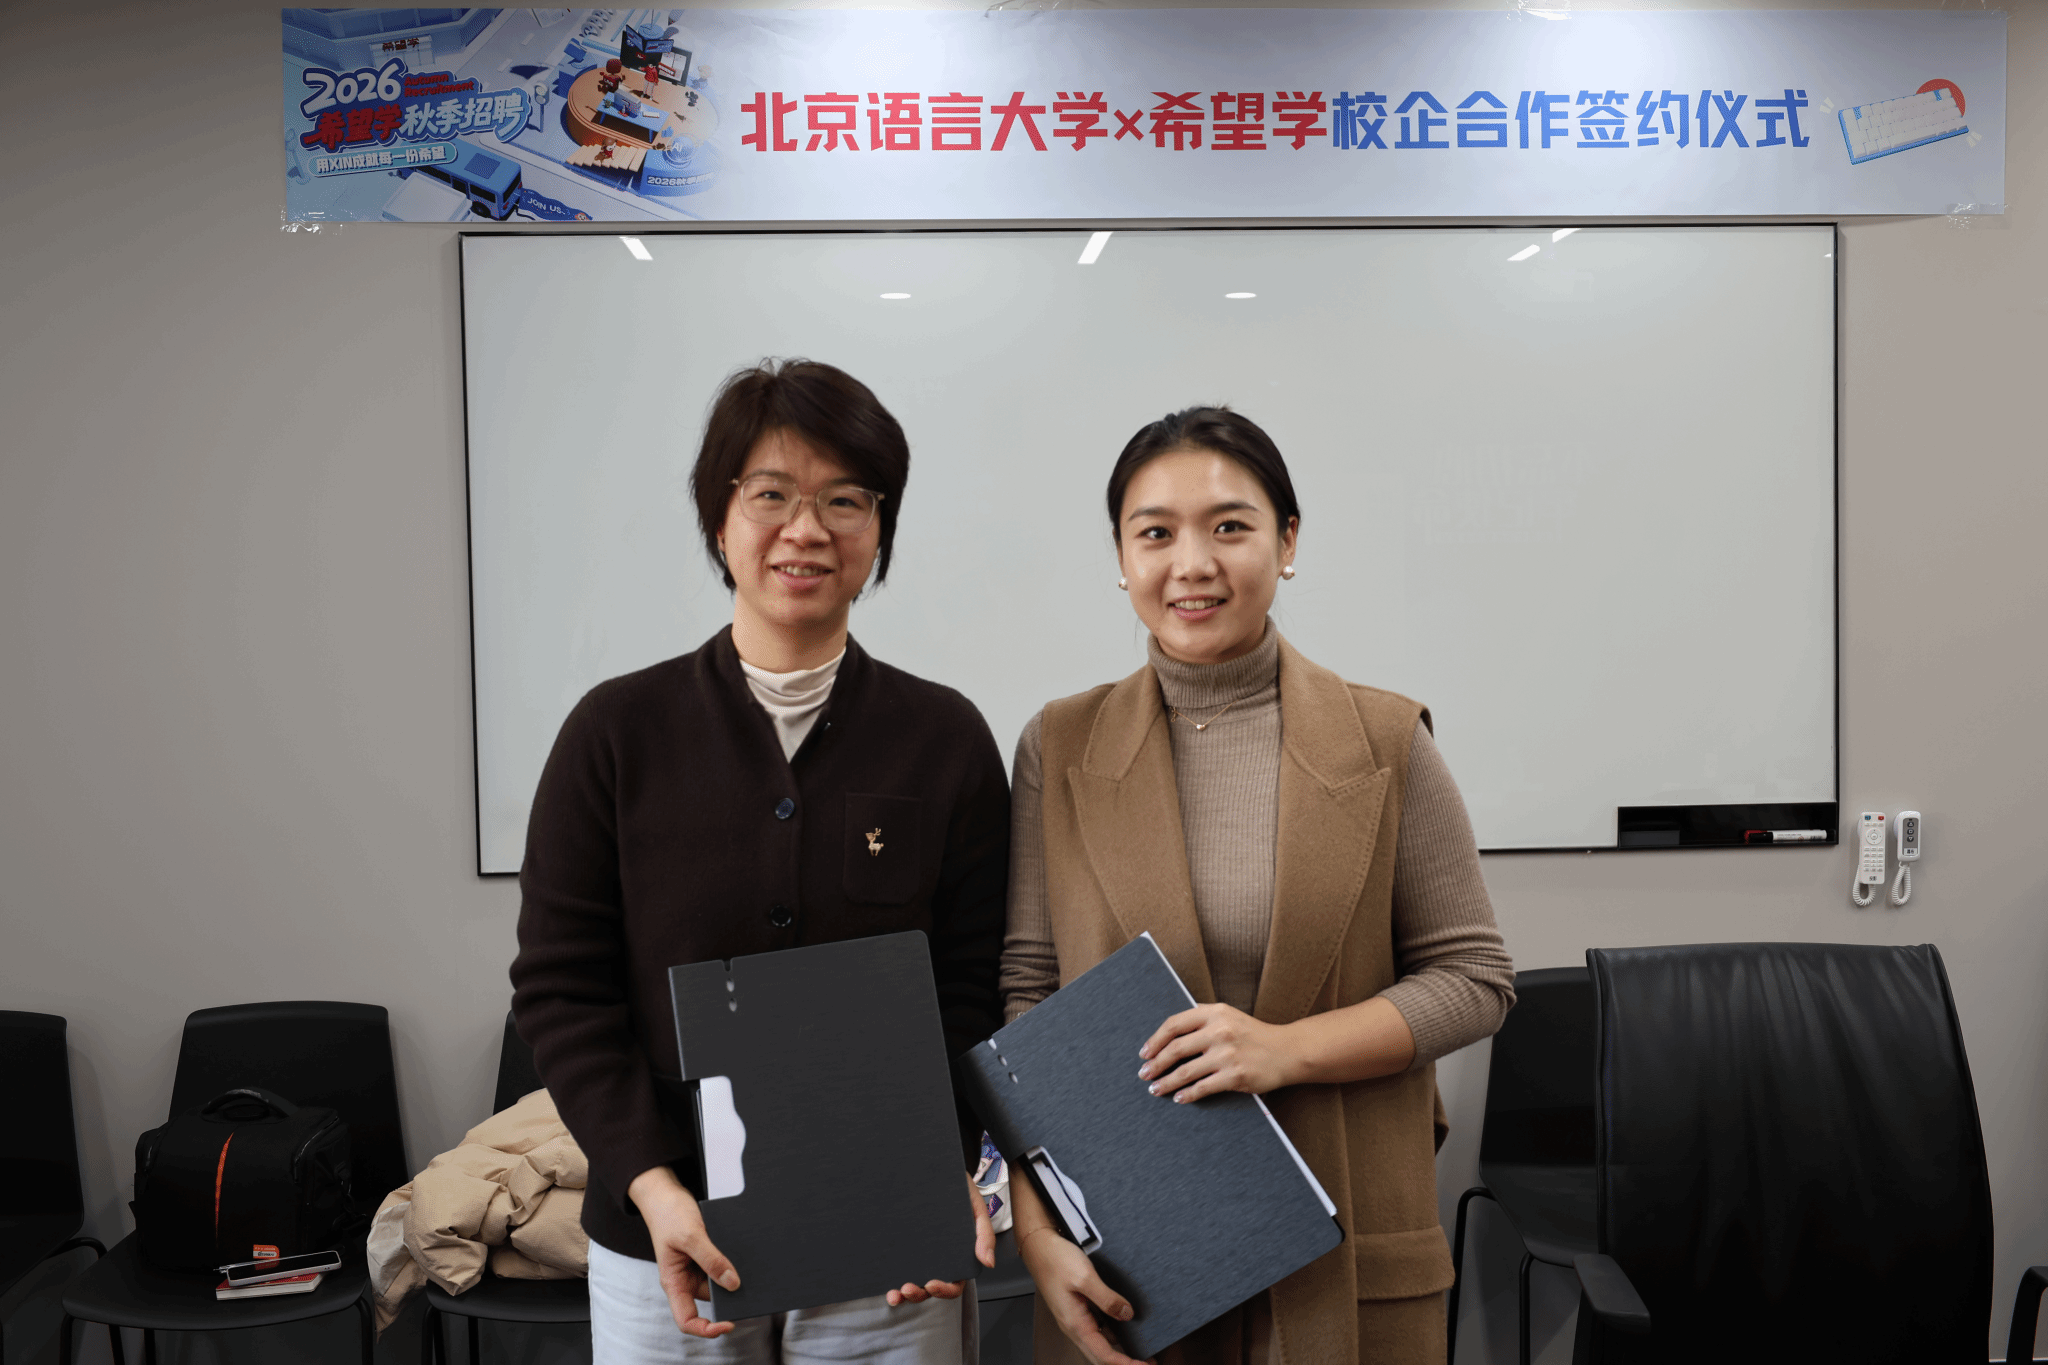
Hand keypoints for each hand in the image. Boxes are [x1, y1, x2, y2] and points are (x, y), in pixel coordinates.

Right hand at [628, 1165, 738, 1337]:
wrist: (667, 1194)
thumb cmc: (669, 1214)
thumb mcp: (690, 1235)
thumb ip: (711, 1259)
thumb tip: (733, 1284)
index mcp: (674, 1283)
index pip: (687, 1319)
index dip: (707, 1329)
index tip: (728, 1324)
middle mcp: (685, 1280)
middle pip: (711, 1302)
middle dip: (729, 1298)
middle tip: (751, 1288)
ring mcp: (697, 1269)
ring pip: (720, 1284)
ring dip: (734, 1278)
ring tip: (750, 1266)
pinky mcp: (707, 1258)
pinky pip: (723, 1267)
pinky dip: (734, 1263)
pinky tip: (745, 1254)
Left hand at [886, 1172, 996, 1304]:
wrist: (937, 1166)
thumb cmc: (960, 1189)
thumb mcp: (977, 1209)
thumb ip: (984, 1234)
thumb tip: (988, 1262)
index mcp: (959, 1255)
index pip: (954, 1283)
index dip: (944, 1290)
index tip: (932, 1284)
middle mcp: (939, 1259)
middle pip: (931, 1289)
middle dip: (919, 1294)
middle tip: (908, 1288)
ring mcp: (920, 1254)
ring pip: (913, 1283)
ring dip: (904, 1294)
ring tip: (894, 1293)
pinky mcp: (904, 1246)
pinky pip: (898, 1268)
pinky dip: (892, 1280)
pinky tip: (885, 1283)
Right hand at [1016, 1224, 1150, 1364]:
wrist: (1039, 1247)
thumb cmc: (1056, 1260)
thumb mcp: (1085, 1278)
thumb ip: (1107, 1299)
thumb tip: (1127, 1315)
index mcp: (1075, 1324)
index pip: (1104, 1355)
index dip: (1125, 1363)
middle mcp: (1075, 1326)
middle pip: (1101, 1356)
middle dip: (1124, 1363)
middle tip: (1149, 1363)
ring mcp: (1076, 1319)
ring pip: (1100, 1345)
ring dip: (1120, 1352)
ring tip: (1141, 1353)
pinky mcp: (1078, 1310)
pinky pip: (1098, 1331)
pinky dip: (1113, 1338)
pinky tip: (1125, 1333)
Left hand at [1137, 1003, 1295, 1101]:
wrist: (1286, 1051)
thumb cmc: (1253, 1035)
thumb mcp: (1228, 1016)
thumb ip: (1201, 1019)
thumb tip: (1168, 1034)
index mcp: (1214, 1013)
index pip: (1174, 1024)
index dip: (1155, 1040)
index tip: (1144, 1053)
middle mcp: (1219, 1031)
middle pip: (1175, 1049)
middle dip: (1155, 1064)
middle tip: (1144, 1075)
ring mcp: (1227, 1054)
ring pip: (1185, 1071)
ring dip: (1166, 1082)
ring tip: (1155, 1089)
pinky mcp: (1235, 1076)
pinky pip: (1203, 1088)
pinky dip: (1187, 1094)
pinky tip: (1178, 1098)